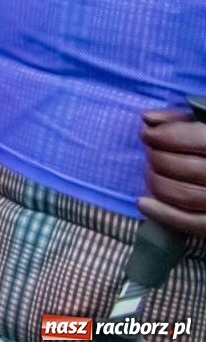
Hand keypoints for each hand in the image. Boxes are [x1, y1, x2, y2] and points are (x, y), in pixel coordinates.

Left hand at [139, 109, 205, 237]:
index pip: (200, 140)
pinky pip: (190, 222)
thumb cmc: (203, 153)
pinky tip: (142, 203)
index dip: (168, 136)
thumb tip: (148, 119)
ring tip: (149, 174)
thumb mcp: (202, 130)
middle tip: (149, 156)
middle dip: (159, 159)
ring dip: (157, 183)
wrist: (205, 180)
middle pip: (187, 167)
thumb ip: (178, 120)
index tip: (146, 134)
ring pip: (186, 195)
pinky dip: (162, 213)